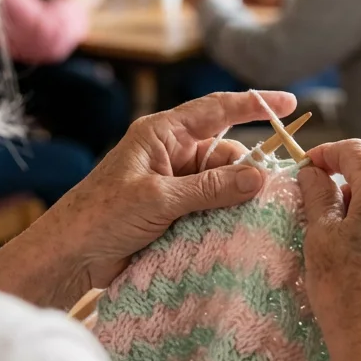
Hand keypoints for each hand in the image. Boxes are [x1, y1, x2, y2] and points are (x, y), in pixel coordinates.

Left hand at [0, 91, 296, 307]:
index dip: (255, 104)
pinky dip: (227, 214)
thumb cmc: (102, 216)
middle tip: (270, 192)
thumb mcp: (159, 198)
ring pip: (224, 182)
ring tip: (252, 217)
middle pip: (227, 151)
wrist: (70, 256)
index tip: (290, 103)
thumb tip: (261, 176)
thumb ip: (211, 187)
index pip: (217, 109)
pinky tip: (240, 228)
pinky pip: (213, 205)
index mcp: (163, 133)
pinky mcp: (175, 211)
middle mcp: (172, 153)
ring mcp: (174, 183)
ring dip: (238, 197)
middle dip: (248, 168)